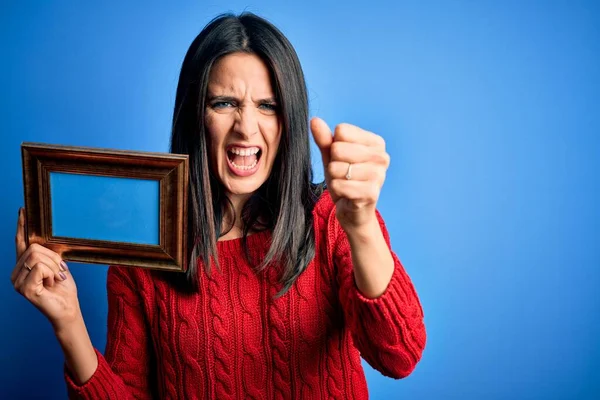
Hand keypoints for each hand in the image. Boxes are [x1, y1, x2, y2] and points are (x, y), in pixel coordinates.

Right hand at [11, 208, 80, 331]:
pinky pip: (40, 268)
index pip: (20, 242)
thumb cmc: (63, 288)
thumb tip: (46, 238)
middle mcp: (16, 272)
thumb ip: (48, 253)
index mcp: (24, 265)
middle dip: (53, 258)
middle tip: (59, 272)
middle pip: (34, 248)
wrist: (68, 308)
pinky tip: (51, 284)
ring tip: (55, 279)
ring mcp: (17, 281)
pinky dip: (51, 273)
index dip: (22, 226)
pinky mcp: (24, 289)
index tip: (23, 210)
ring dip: (54, 267)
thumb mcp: (57, 265)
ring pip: (37, 256)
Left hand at [311, 117, 389, 231]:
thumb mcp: (332, 157)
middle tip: (343, 174)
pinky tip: (346, 195)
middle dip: (333, 163)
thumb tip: (314, 120)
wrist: (353, 210)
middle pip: (338, 148)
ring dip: (334, 179)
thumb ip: (324, 139)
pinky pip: (339, 185)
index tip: (343, 159)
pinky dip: (337, 190)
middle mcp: (382, 157)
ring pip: (337, 168)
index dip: (335, 147)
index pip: (341, 131)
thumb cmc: (344, 179)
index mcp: (376, 142)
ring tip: (345, 184)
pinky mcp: (371, 193)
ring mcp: (379, 175)